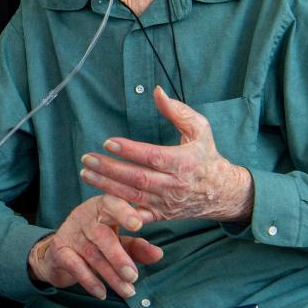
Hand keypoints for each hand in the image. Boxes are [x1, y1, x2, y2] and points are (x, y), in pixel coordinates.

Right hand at [27, 195, 162, 300]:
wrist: (58, 252)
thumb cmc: (96, 242)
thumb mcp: (118, 240)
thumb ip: (137, 247)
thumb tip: (158, 254)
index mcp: (102, 207)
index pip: (112, 203)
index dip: (124, 212)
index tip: (138, 225)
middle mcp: (84, 216)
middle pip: (101, 234)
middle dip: (119, 257)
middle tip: (133, 276)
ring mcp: (70, 232)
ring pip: (91, 254)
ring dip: (111, 275)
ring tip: (128, 291)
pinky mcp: (59, 250)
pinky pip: (75, 266)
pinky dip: (90, 281)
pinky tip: (102, 293)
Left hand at [79, 86, 253, 223]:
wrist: (221, 192)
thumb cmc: (206, 156)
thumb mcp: (200, 129)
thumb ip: (177, 110)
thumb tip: (156, 91)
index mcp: (184, 162)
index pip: (153, 157)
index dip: (130, 151)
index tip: (108, 142)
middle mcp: (175, 185)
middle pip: (138, 178)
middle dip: (110, 169)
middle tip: (88, 159)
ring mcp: (167, 203)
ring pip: (133, 196)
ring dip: (106, 185)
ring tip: (86, 174)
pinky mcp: (161, 215)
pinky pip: (137, 216)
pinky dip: (118, 210)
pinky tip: (99, 198)